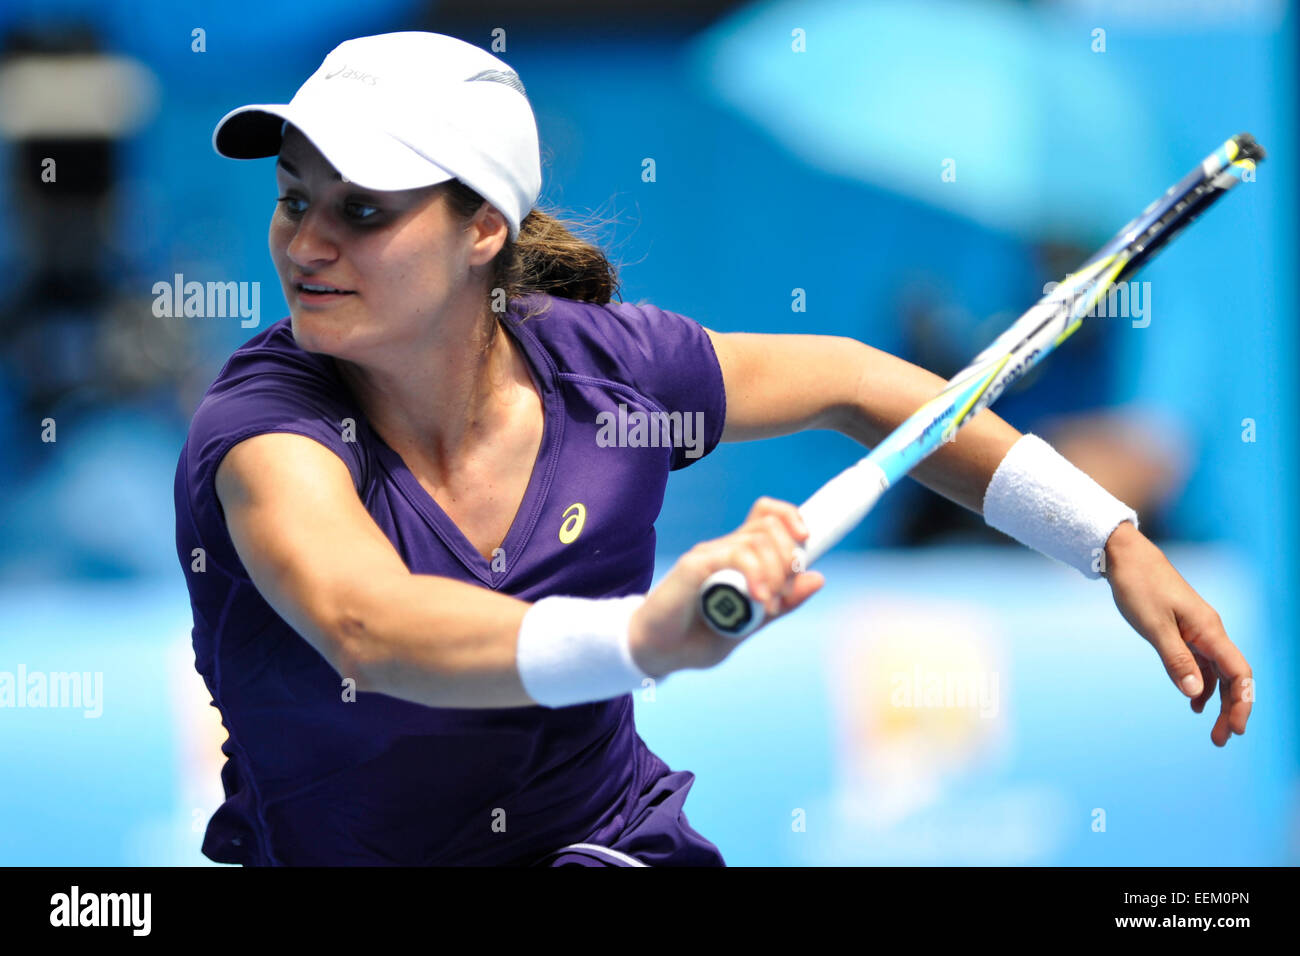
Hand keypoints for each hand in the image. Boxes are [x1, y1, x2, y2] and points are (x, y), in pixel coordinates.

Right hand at [628, 497, 824, 676]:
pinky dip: (756, 575)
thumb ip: (782, 604)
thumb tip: (817, 577)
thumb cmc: (698, 639)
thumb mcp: (750, 624)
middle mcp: (726, 549)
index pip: (769, 516)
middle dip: (789, 558)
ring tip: (765, 604)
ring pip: (758, 539)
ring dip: (775, 572)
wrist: (658, 653)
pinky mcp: (696, 565)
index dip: (792, 518)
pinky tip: (757, 598)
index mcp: (740, 557)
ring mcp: (710, 554)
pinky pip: (737, 555)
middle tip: (779, 595)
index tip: (806, 542)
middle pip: (770, 525)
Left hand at [1103, 521, 1253, 746]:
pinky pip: (1201, 663)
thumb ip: (1176, 660)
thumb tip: (1197, 695)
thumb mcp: (1154, 626)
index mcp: (1209, 630)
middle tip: (1220, 740)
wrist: (1124, 557)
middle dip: (1231, 709)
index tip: (1235, 729)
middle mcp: (1209, 631)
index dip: (1242, 703)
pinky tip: (1192, 702)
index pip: (1239, 673)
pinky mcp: (1183, 630)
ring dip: (1217, 701)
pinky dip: (1200, 684)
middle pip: (1233, 677)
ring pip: (1217, 672)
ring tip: (1210, 729)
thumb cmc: (1138, 587)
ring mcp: (1197, 631)